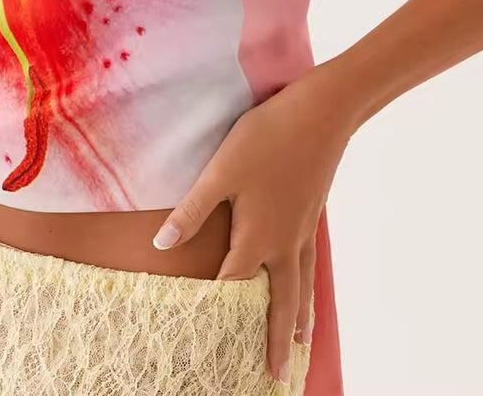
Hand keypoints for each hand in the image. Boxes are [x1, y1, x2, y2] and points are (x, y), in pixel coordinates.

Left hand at [150, 61, 353, 383]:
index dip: (217, 314)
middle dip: (276, 339)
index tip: (208, 344)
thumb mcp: (220, 172)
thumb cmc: (265, 138)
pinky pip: (310, 261)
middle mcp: (282, 242)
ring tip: (301, 342)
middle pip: (279, 302)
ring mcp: (302, 229)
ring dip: (299, 317)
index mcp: (256, 237)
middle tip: (277, 376)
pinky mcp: (313, 212)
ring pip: (301, 285)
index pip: (231, 287)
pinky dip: (309, 282)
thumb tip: (161, 246)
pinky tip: (305, 278)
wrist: (320, 113)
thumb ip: (191, 211)